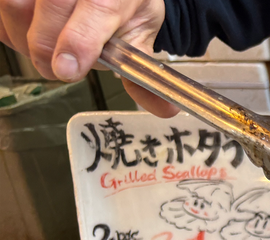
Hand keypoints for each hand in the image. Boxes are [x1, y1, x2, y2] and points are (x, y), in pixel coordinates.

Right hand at [0, 0, 177, 116]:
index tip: (67, 70)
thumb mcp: (143, 33)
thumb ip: (144, 73)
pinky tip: (26, 35)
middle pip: (50, 8)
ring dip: (23, 38)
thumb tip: (167, 111)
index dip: (78, 41)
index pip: (98, 7)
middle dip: (47, 49)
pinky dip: (9, 28)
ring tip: (45, 52)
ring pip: (17, 4)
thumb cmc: (125, 4)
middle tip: (61, 69)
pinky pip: (1, 8)